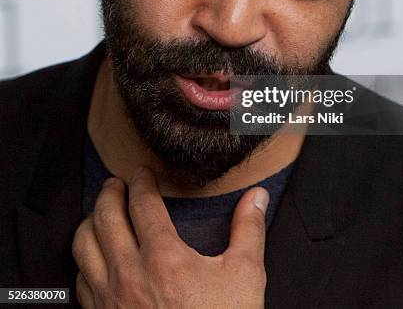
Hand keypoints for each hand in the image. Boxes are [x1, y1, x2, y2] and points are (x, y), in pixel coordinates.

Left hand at [72, 166, 268, 307]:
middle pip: (104, 216)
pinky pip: (79, 279)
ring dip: (91, 220)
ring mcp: (109, 298)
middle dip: (110, 191)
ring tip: (101, 212)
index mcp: (163, 257)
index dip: (141, 180)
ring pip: (83, 245)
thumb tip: (257, 197)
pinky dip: (85, 258)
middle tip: (118, 183)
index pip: (142, 202)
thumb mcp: (244, 276)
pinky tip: (97, 256)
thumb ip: (248, 230)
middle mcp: (129, 274)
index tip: (143, 172)